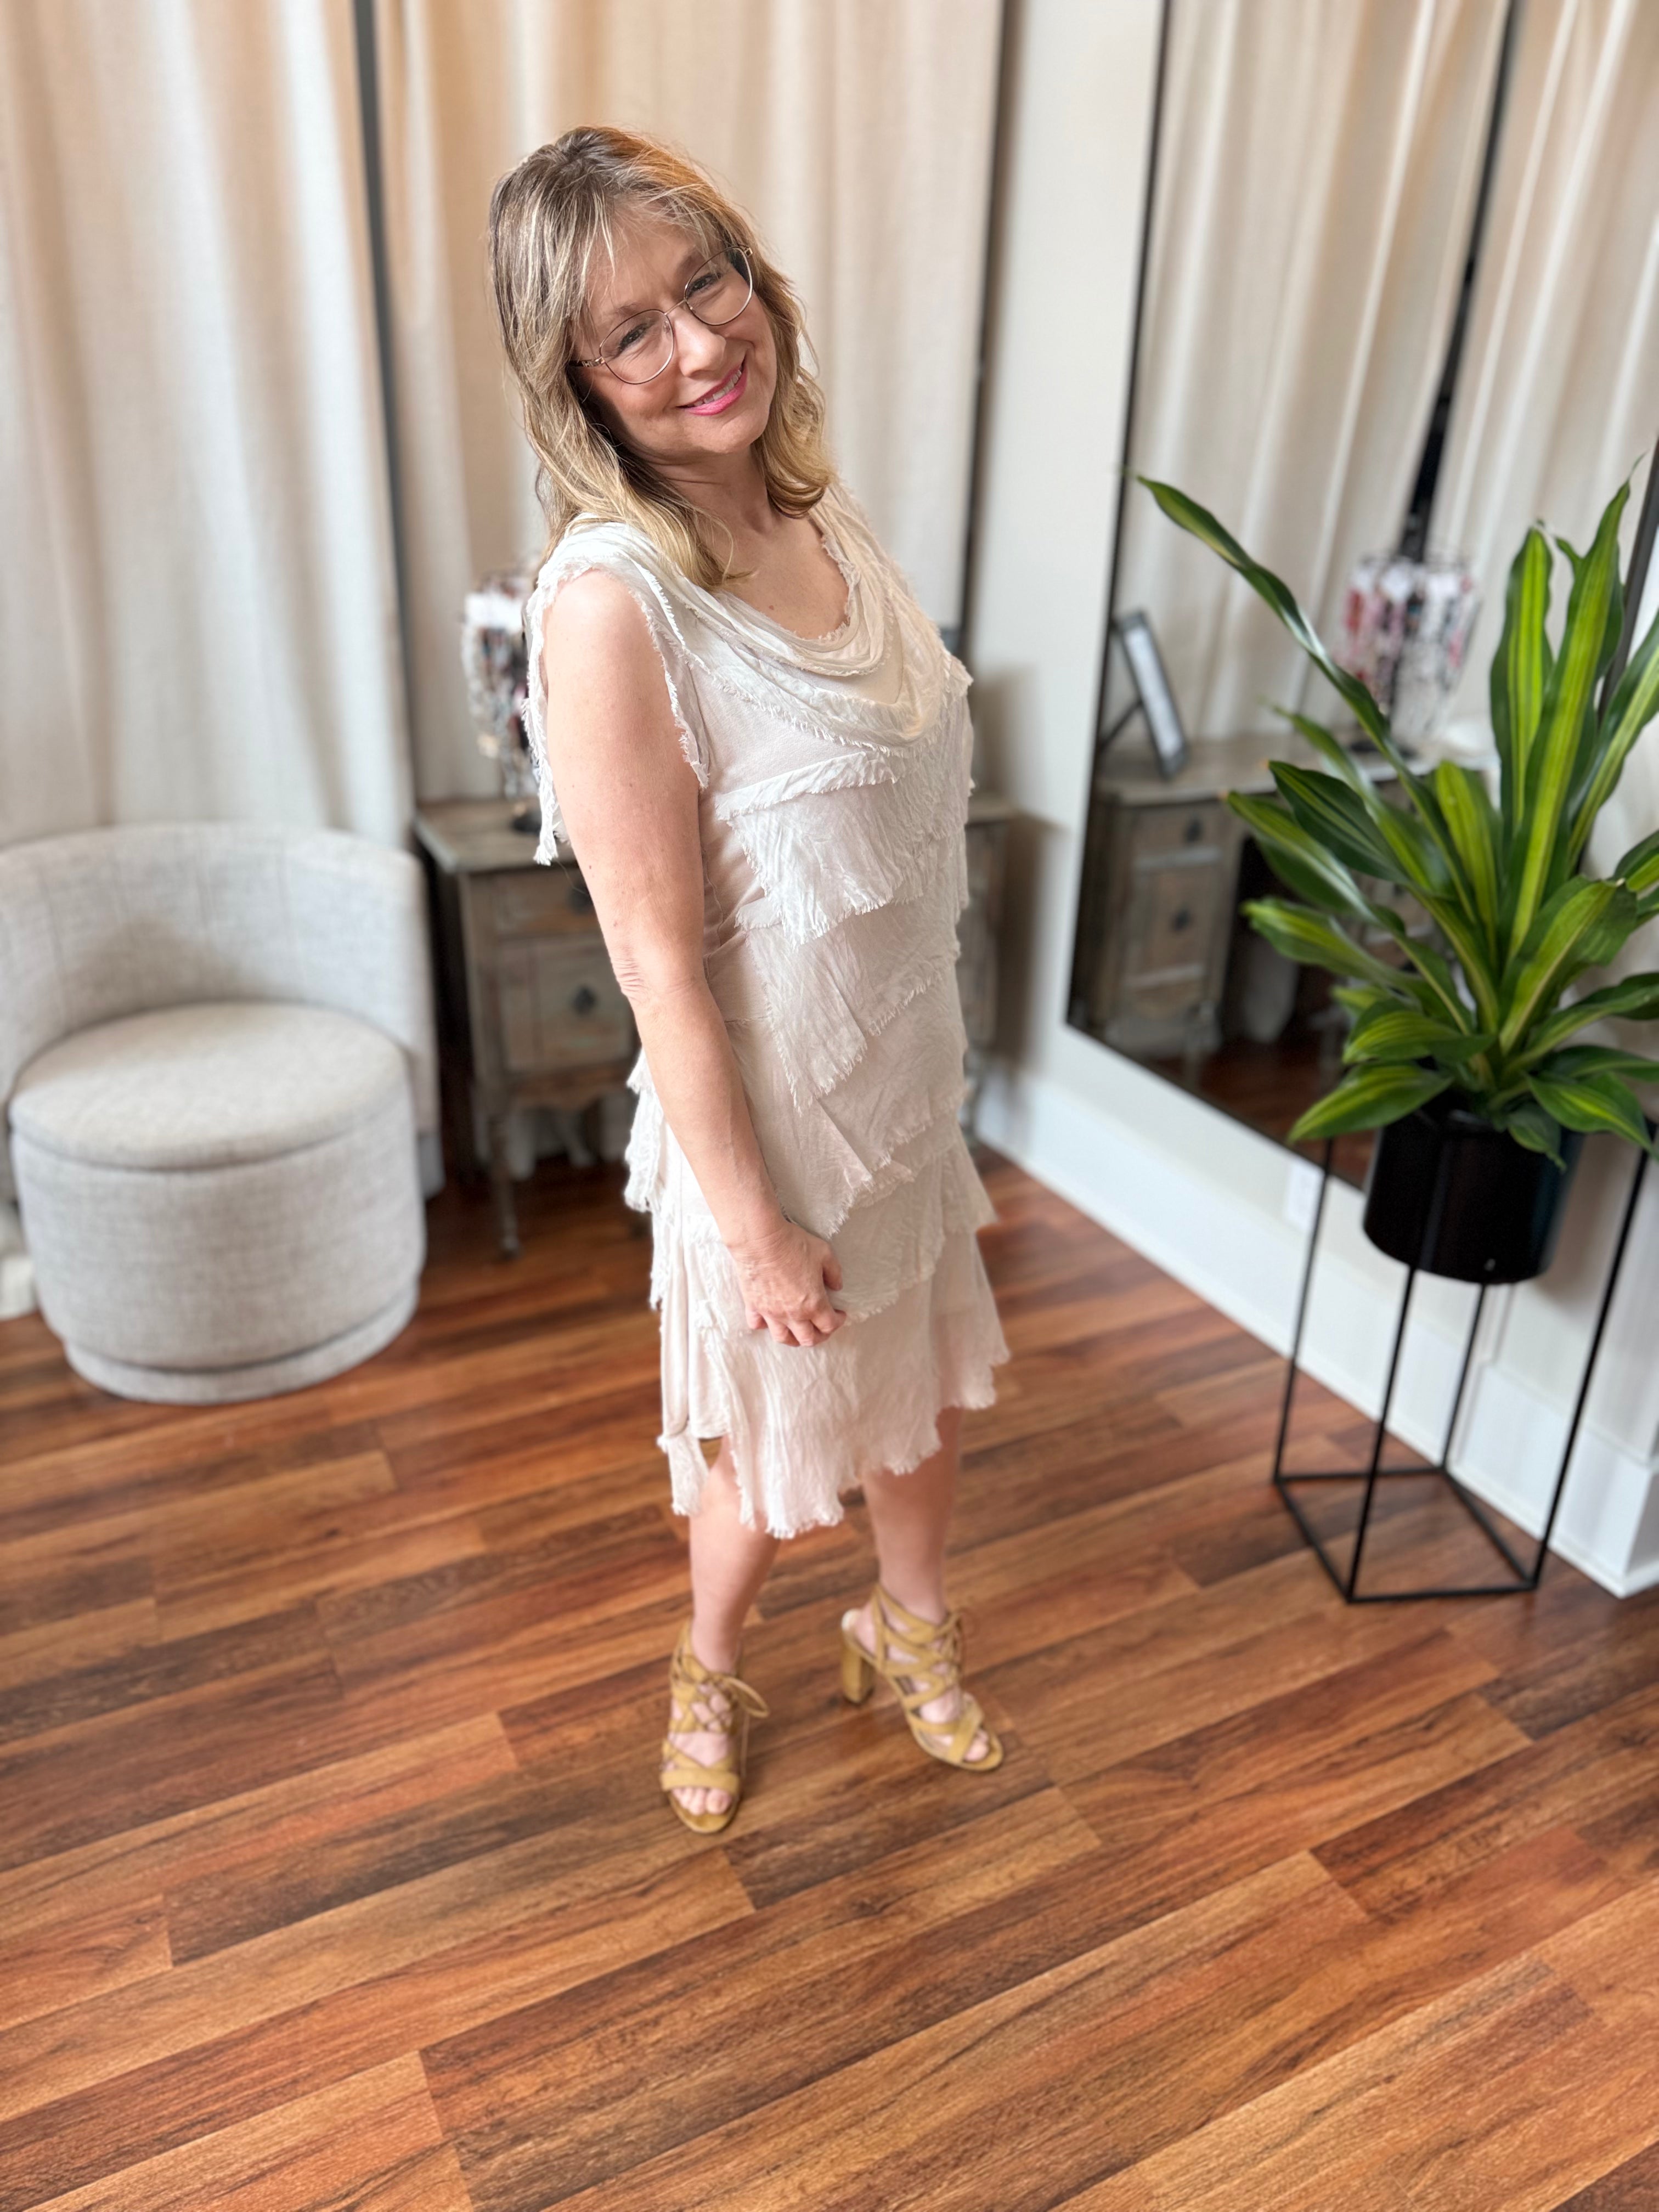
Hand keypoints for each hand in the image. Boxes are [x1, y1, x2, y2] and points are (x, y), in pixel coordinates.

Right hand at [729, 1218, 845, 1346]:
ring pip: (783, 1338)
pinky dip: (764, 1325)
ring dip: (793, 1338)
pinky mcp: (753, 1305)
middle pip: (808, 1339)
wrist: (761, 1240)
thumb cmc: (794, 1245)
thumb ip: (834, 1273)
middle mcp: (793, 1314)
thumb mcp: (825, 1253)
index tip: (840, 1314)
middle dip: (820, 1336)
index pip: (829, 1325)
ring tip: (798, 1332)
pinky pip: (757, 1324)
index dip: (838, 1321)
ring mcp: (771, 1312)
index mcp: (813, 1304)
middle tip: (822, 1327)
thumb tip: (837, 1286)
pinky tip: (769, 1319)